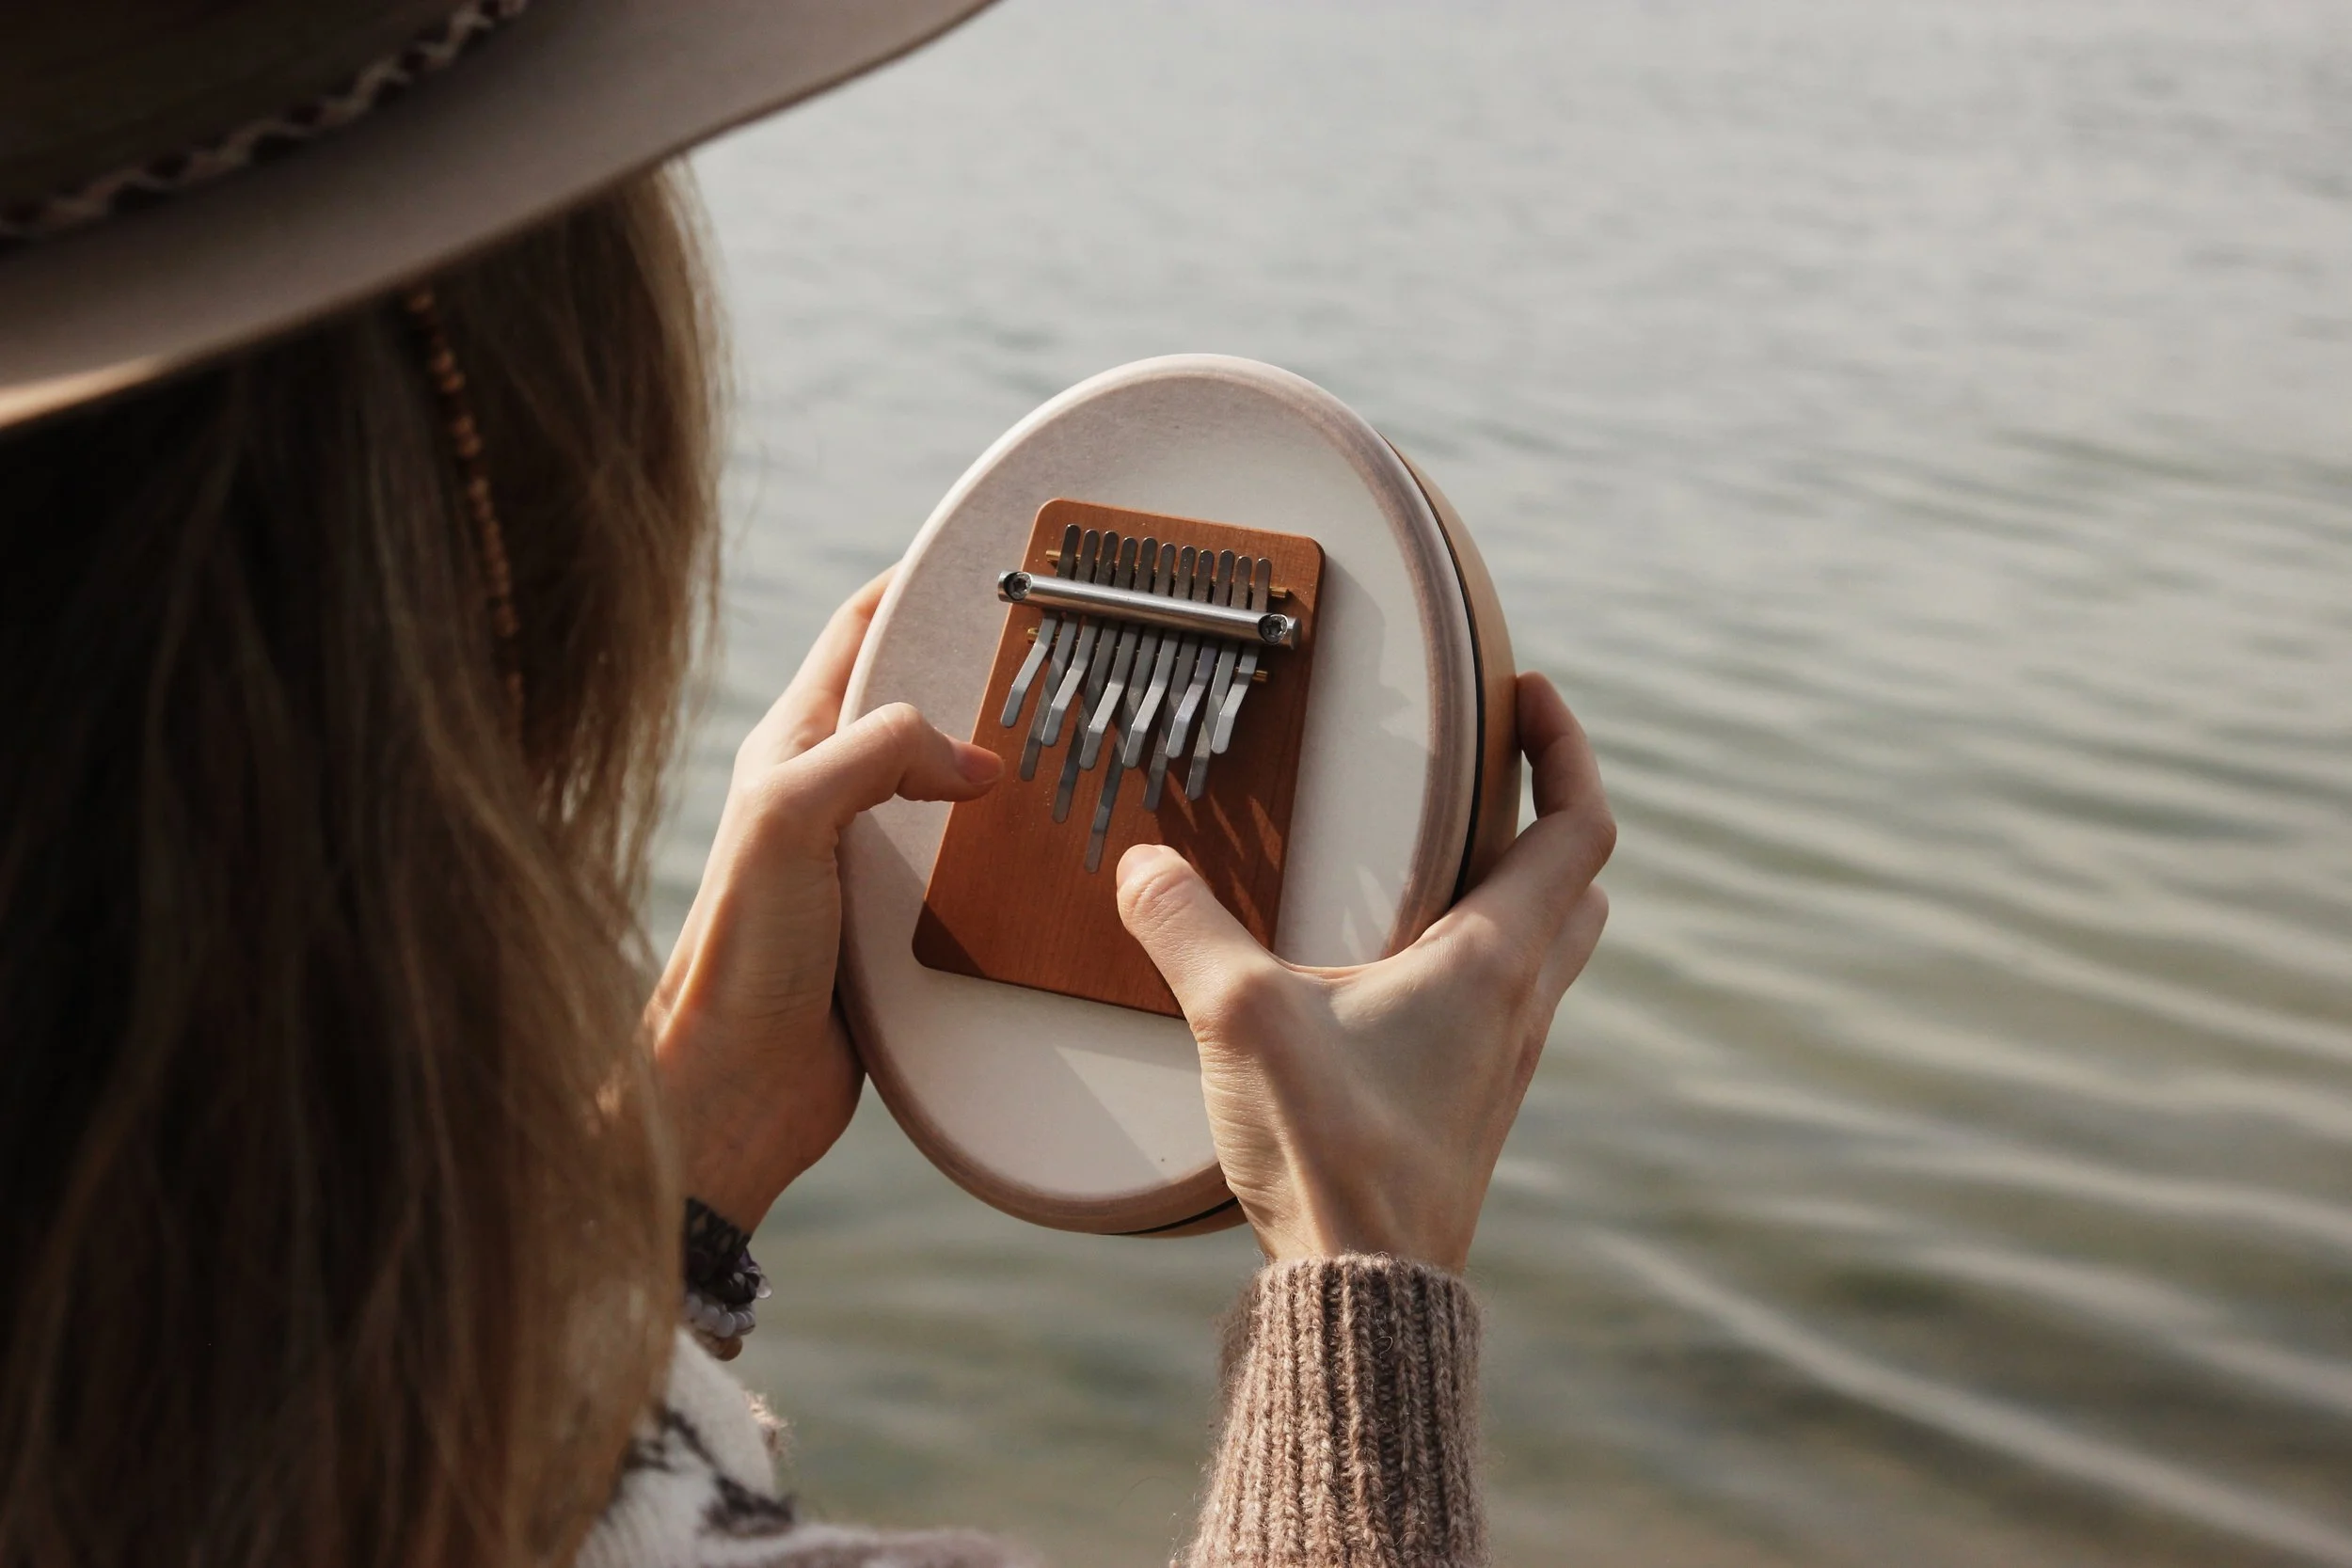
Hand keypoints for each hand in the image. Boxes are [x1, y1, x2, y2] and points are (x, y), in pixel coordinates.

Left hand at [649, 570, 1000, 1228]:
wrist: (737, 1088)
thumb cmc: (739, 953)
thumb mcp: (792, 819)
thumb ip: (873, 755)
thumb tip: (970, 757)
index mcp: (792, 747)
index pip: (861, 631)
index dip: (917, 584)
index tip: (991, 563)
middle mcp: (825, 793)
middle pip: (914, 702)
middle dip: (979, 670)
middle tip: (1057, 652)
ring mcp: (860, 857)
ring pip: (944, 782)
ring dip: (999, 759)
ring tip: (1073, 739)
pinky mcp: (893, 920)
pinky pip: (958, 859)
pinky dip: (1001, 842)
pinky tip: (1048, 847)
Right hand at [1115, 673, 1611, 1271]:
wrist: (1367, 1290)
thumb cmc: (1331, 1152)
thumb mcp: (1242, 1019)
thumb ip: (1187, 929)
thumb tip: (1142, 864)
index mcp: (1494, 959)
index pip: (1579, 826)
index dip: (1566, 748)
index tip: (1532, 693)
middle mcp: (1520, 1003)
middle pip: (1579, 883)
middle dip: (1551, 813)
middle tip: (1491, 773)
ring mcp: (1503, 1059)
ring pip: (1551, 947)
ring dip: (1521, 888)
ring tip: (1445, 858)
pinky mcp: (1472, 1104)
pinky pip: (1505, 1003)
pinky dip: (1480, 956)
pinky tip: (1398, 968)